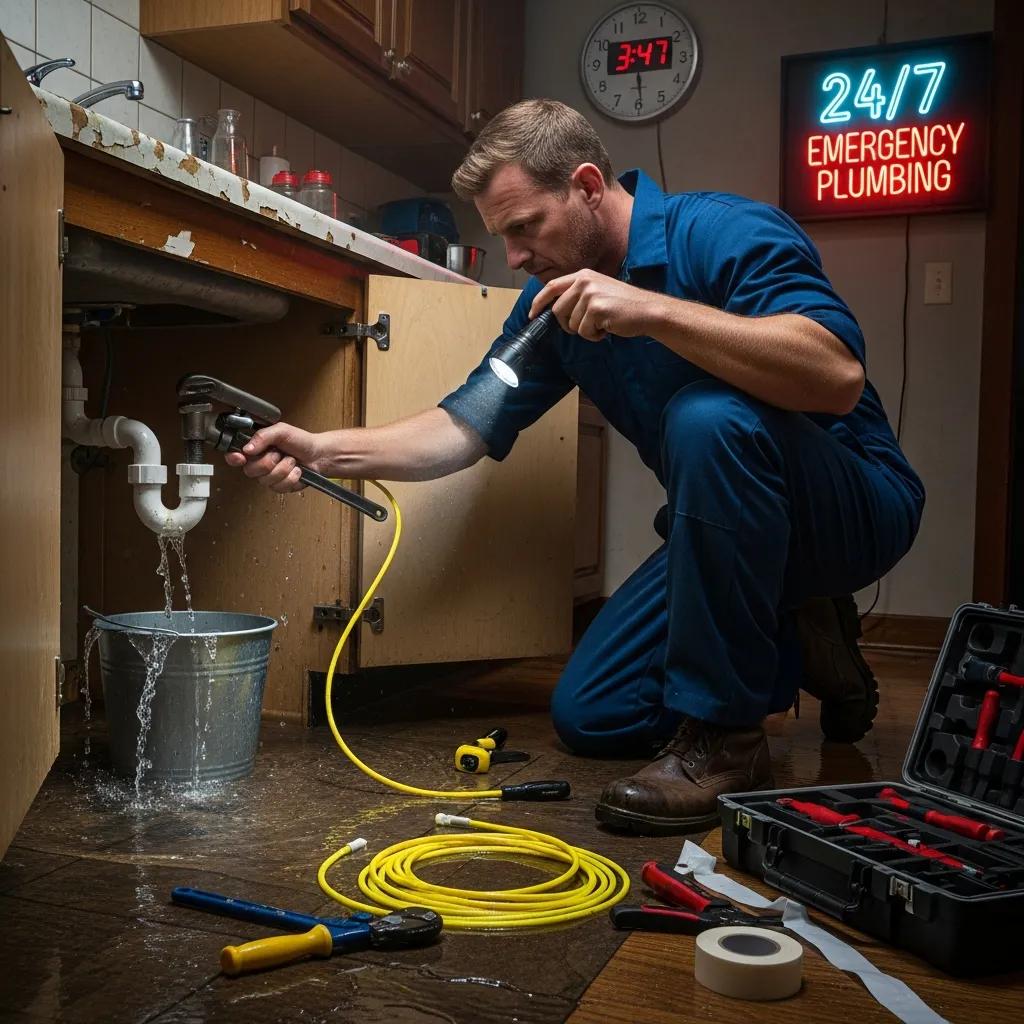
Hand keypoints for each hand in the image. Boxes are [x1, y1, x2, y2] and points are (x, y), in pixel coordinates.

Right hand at [224, 421, 322, 493]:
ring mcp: (269, 476)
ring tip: (291, 460)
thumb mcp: (281, 431)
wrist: (318, 454)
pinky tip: (296, 471)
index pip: (234, 455)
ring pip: (266, 480)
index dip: (234, 458)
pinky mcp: (280, 486)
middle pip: (250, 470)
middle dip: (268, 462)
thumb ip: (263, 436)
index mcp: (256, 448)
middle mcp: (259, 463)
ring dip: (283, 469)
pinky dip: (291, 477)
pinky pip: (279, 487)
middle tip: (279, 454)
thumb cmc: (300, 441)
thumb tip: (247, 448)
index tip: (241, 457)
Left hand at [528, 269, 660, 340]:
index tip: (532, 314)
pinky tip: (608, 328)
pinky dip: (595, 336)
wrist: (648, 310)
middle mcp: (584, 281)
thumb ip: (578, 294)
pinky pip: (584, 332)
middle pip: (558, 310)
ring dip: (586, 330)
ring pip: (571, 324)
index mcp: (583, 275)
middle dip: (568, 324)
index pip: (551, 286)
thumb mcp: (599, 290)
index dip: (539, 302)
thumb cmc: (624, 305)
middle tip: (586, 327)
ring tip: (603, 324)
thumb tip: (555, 309)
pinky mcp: (596, 308)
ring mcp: (590, 294)